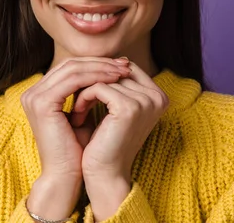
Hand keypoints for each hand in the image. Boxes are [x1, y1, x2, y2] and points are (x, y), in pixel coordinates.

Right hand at [20, 57, 131, 219]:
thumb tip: (109, 72)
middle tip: (125, 64)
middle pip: (71, 64)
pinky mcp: (43, 103)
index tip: (121, 66)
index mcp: (40, 94)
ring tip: (123, 71)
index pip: (70, 67)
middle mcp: (32, 92)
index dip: (96, 63)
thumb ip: (88, 93)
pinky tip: (114, 80)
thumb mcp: (84, 115)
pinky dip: (96, 77)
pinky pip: (73, 80)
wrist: (65, 176)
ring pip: (73, 68)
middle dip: (101, 62)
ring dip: (101, 68)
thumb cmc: (78, 150)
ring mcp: (35, 97)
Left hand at [70, 61, 169, 219]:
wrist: (104, 175)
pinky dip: (83, 98)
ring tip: (75, 109)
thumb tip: (118, 58)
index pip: (126, 68)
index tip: (84, 90)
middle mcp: (158, 97)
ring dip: (84, 91)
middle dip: (92, 82)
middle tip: (75, 99)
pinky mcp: (129, 107)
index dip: (102, 75)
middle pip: (116, 70)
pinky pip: (98, 88)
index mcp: (159, 96)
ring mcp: (145, 101)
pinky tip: (77, 115)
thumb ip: (121, 84)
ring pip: (104, 78)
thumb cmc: (107, 143)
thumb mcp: (117, 109)